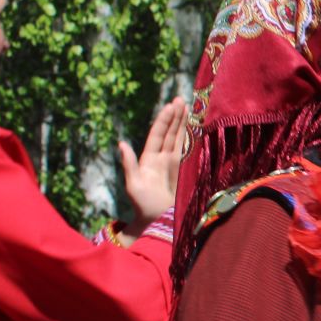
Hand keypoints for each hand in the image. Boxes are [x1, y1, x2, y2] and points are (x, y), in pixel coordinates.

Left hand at [119, 97, 188, 230]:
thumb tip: (121, 143)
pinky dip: (193, 140)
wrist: (157, 221)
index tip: (170, 105)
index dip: (164, 120)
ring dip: (184, 124)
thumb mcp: (132, 184)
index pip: (158, 134)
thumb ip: (129, 164)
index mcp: (149, 159)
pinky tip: (198, 129)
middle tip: (181, 99)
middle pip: (170, 133)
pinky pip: (190, 152)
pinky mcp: (185, 172)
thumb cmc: (142, 205)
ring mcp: (175, 165)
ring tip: (189, 108)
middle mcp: (162, 158)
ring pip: (180, 140)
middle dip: (176, 116)